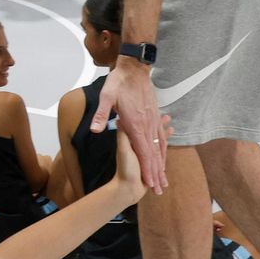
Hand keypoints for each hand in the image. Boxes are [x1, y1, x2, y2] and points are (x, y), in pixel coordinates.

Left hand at [91, 60, 169, 193]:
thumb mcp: (105, 97)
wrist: (134, 68)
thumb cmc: (118, 83)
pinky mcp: (155, 115)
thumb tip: (94, 130)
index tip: (151, 184)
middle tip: (160, 190)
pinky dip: (165, 148)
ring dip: (162, 163)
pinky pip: (162, 135)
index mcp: (135, 124)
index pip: (144, 152)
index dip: (148, 169)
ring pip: (160, 146)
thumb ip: (101, 115)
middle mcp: (147, 125)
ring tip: (165, 179)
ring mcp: (153, 120)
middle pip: (154, 154)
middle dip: (157, 173)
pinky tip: (165, 155)